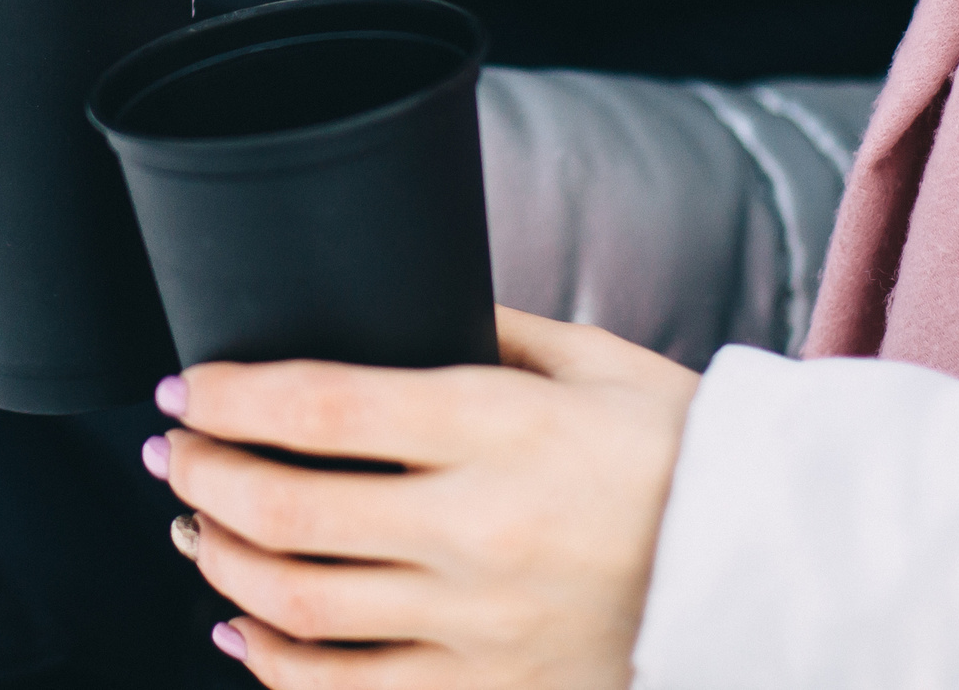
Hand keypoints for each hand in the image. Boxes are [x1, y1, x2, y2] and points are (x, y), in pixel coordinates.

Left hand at [151, 308, 698, 689]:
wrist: (782, 569)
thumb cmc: (683, 449)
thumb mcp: (588, 360)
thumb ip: (480, 328)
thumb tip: (384, 305)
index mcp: (500, 427)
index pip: (321, 407)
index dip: (230, 397)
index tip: (187, 389)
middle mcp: (480, 530)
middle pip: (287, 510)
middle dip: (204, 478)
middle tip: (176, 455)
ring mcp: (482, 626)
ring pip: (300, 607)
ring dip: (221, 564)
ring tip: (194, 530)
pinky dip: (276, 665)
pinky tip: (242, 630)